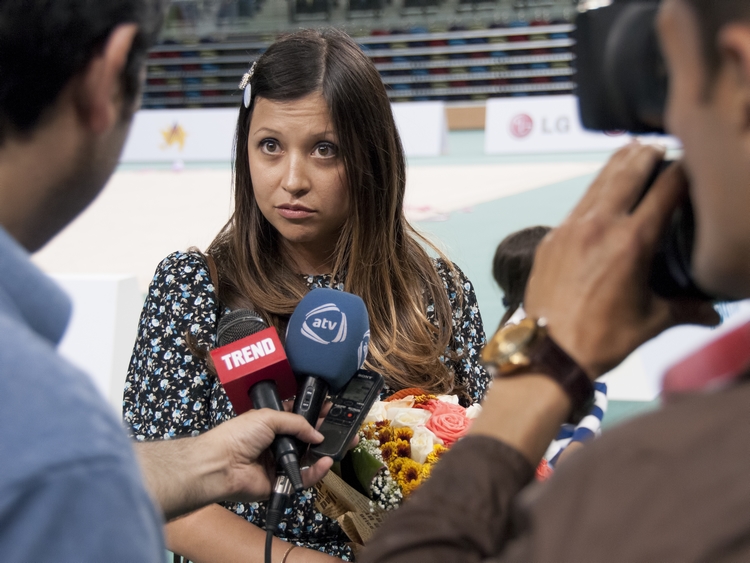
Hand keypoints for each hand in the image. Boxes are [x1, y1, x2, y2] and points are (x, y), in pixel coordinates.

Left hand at [200, 408, 332, 502]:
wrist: (221, 464)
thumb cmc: (238, 436)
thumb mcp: (269, 417)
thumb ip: (297, 423)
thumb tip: (317, 434)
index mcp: (272, 424)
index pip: (299, 418)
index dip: (315, 414)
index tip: (331, 410)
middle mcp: (278, 444)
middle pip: (307, 439)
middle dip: (326, 434)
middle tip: (346, 430)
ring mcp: (280, 464)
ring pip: (308, 459)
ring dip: (325, 452)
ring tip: (343, 445)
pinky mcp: (281, 483)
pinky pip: (303, 478)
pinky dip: (317, 471)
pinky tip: (326, 462)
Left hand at [525, 143, 718, 377]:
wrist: (548, 350)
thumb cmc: (599, 339)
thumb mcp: (650, 322)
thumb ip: (686, 310)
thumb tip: (712, 313)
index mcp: (632, 242)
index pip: (666, 191)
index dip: (683, 171)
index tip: (692, 163)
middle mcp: (600, 227)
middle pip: (628, 173)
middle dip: (647, 155)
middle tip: (660, 144)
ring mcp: (571, 229)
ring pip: (598, 183)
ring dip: (617, 165)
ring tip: (631, 150)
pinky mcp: (551, 239)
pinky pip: (577, 205)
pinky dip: (593, 191)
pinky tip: (600, 189)